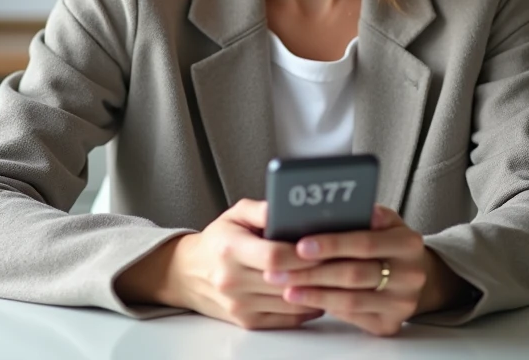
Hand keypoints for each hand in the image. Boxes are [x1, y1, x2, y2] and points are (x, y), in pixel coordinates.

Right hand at [168, 199, 324, 329]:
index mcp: (230, 249)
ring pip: (290, 303)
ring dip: (317, 291)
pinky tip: (320, 293)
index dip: (302, 253)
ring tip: (334, 275)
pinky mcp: (248, 322)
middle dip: (316, 270)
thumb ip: (261, 209)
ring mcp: (240, 305)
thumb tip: (286, 206)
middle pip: (286, 281)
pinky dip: (308, 307)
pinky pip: (287, 319)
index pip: (273, 256)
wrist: (188, 274)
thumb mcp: (235, 215)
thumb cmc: (218, 241)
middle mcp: (232, 280)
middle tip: (340, 259)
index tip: (323, 244)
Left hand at [263, 206, 432, 336]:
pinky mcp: (390, 323)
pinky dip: (324, 306)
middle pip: (354, 274)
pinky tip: (304, 299)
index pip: (366, 242)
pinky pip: (351, 316)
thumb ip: (361, 216)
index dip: (332, 244)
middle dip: (313, 272)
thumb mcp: (383, 222)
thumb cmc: (388, 243)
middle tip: (281, 269)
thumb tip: (329, 208)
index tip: (301, 245)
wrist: (413, 275)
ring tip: (285, 286)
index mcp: (408, 243)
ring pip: (350, 299)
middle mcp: (410, 274)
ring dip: (313, 293)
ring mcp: (402, 302)